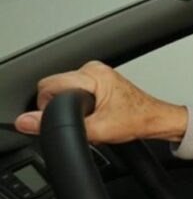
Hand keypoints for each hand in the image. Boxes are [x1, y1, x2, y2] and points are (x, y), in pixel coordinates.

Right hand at [14, 61, 187, 143]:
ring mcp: (97, 72)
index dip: (48, 106)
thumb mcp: (97, 129)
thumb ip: (62, 126)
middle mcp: (94, 68)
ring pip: (66, 90)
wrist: (156, 120)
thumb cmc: (137, 120)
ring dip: (72, 106)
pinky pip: (76, 90)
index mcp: (92, 74)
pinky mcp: (100, 79)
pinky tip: (95, 113)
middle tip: (82, 120)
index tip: (60, 118)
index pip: (48, 85)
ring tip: (92, 117)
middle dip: (62, 107)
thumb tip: (29, 122)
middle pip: (55, 87)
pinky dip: (80, 104)